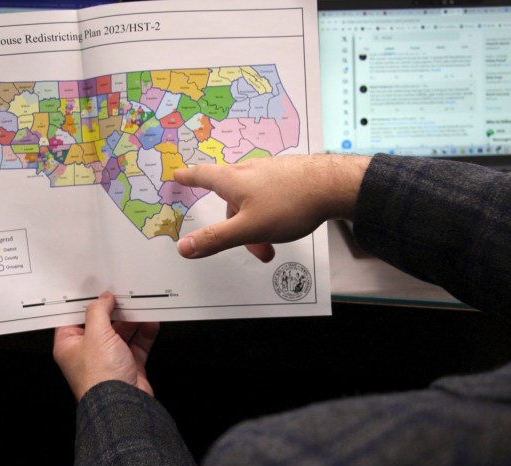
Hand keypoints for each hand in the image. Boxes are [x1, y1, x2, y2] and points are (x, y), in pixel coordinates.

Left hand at [53, 292, 158, 400]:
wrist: (122, 403)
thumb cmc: (101, 376)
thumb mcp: (96, 334)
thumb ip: (99, 311)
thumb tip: (103, 298)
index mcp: (69, 345)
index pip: (73, 319)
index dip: (83, 303)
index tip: (95, 288)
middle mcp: (88, 352)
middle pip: (100, 324)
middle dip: (113, 310)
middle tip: (123, 294)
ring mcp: (109, 360)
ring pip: (121, 334)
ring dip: (132, 321)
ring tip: (140, 306)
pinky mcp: (128, 366)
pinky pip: (137, 345)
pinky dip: (144, 334)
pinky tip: (150, 322)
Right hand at [173, 154, 370, 260]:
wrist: (333, 186)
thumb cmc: (289, 204)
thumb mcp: (247, 228)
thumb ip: (215, 239)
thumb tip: (184, 247)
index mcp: (232, 180)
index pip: (202, 175)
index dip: (187, 177)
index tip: (177, 175)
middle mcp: (248, 171)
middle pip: (230, 199)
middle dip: (234, 225)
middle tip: (253, 247)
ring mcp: (270, 172)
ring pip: (252, 202)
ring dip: (256, 225)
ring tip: (273, 244)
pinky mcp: (288, 176)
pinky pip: (270, 198)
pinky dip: (270, 215)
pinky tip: (285, 224)